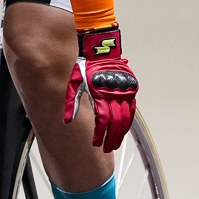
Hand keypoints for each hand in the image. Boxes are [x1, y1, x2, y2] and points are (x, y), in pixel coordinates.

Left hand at [64, 26, 137, 149]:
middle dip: (111, 138)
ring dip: (120, 133)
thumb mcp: (75, 84)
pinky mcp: (130, 90)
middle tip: (107, 148)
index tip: (96, 143)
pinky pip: (131, 110)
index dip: (100, 134)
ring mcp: (124, 93)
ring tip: (115, 143)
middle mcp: (114, 95)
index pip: (103, 121)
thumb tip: (67, 120)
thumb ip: (71, 103)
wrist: (100, 51)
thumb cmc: (86, 66)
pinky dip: (128, 121)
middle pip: (115, 123)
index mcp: (100, 95)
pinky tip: (124, 129)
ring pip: (125, 118)